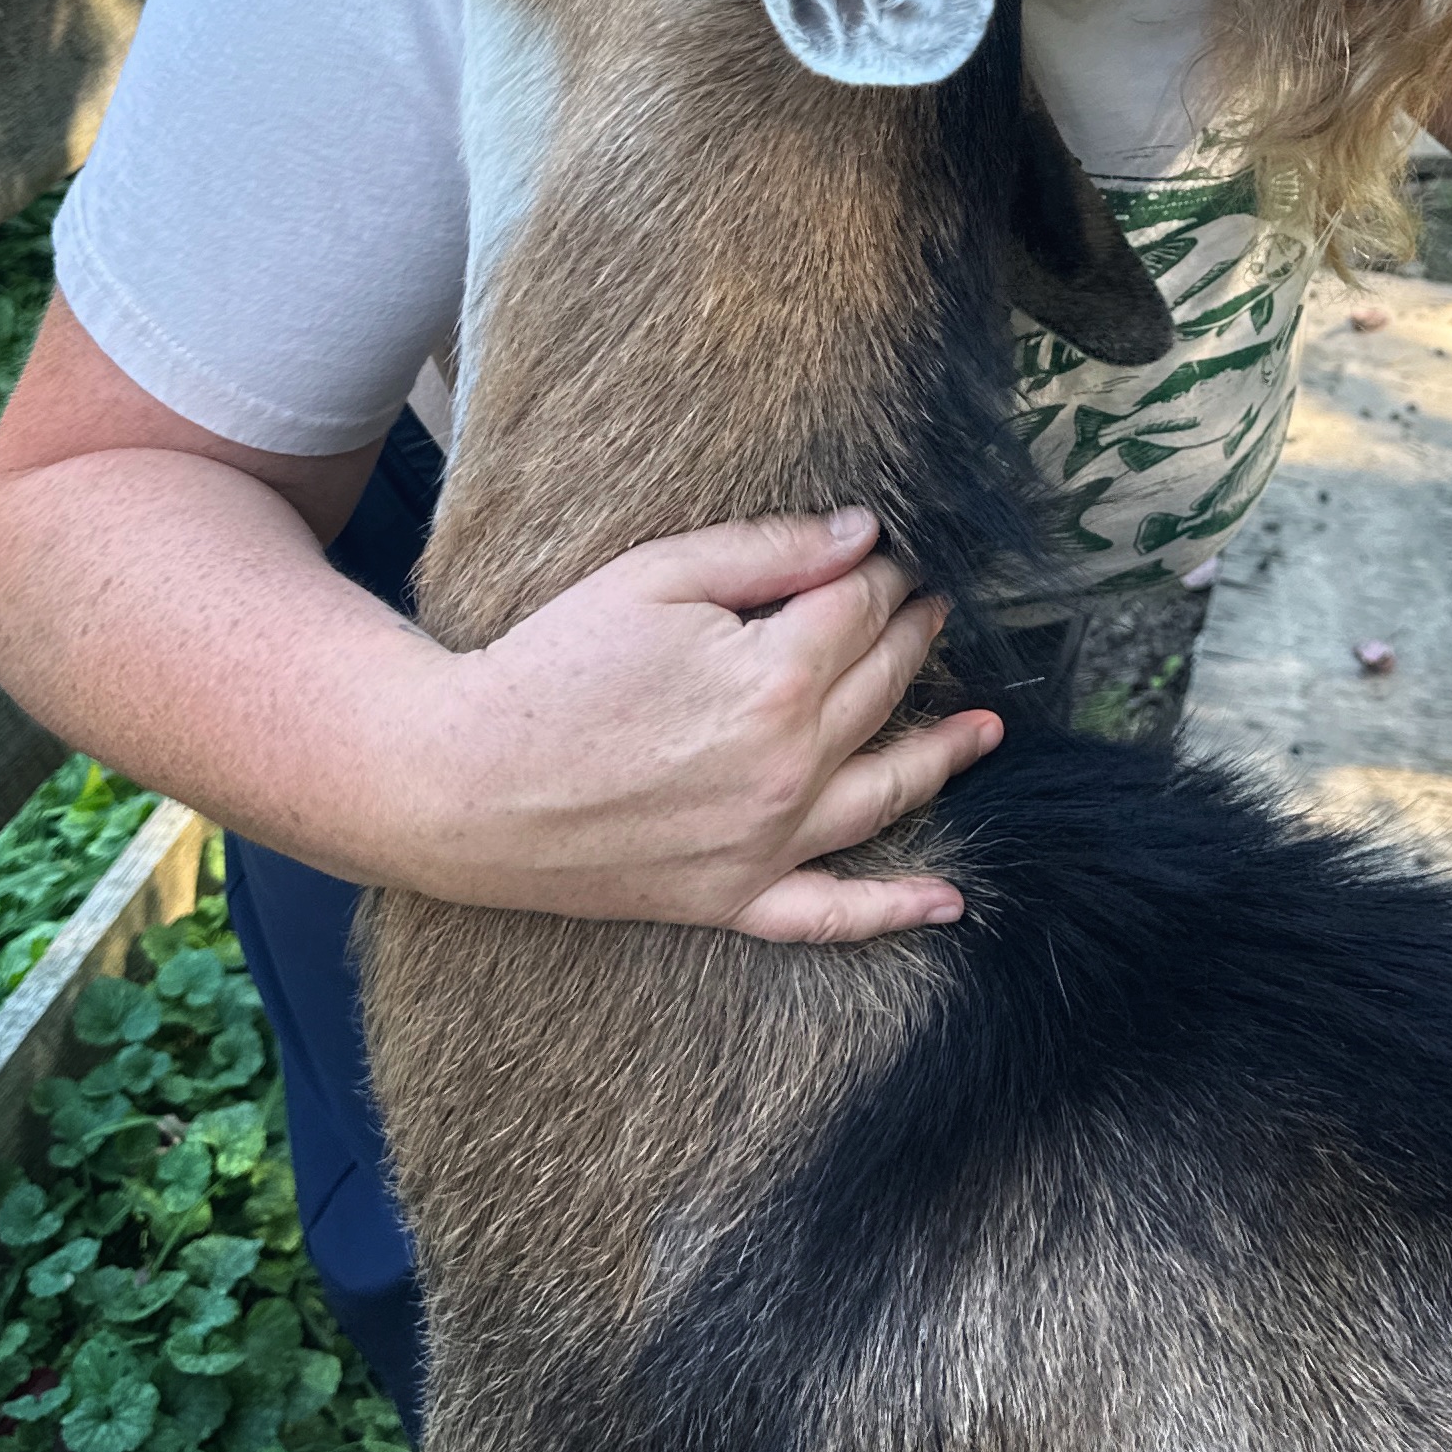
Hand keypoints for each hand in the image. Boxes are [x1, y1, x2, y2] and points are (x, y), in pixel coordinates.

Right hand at [402, 507, 1000, 942]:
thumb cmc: (553, 665)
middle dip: (911, 636)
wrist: (464, 781)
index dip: (878, 573)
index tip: (884, 553)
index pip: (861, 611)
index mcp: (777, 680)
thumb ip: (771, 552)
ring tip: (988, 728)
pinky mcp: (732, 898)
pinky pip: (832, 916)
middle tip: (929, 607)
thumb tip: (862, 535)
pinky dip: (896, 912)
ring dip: (944, 755)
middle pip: (880, 688)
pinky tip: (953, 902)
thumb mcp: (658, 575)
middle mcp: (791, 769)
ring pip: (885, 793)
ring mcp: (768, 844)